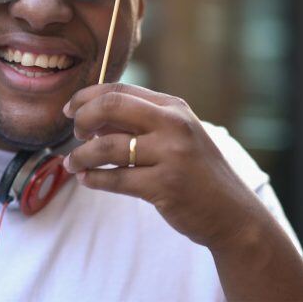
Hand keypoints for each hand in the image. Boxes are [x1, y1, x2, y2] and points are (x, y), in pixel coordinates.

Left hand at [61, 83, 266, 249]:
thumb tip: (90, 117)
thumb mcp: (175, 136)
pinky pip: (115, 179)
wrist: (232, 213)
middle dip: (83, 119)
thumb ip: (138, 123)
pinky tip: (87, 179)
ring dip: (81, 156)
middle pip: (111, 106)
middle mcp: (173, 125)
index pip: (119, 90)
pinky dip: (94, 179)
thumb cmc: (196, 172)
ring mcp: (171, 155)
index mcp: (173, 107)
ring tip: (72, 164)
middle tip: (75, 135)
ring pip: (107, 147)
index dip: (87, 98)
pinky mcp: (165, 186)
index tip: (70, 111)